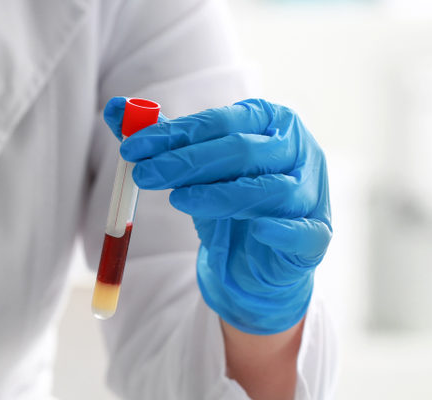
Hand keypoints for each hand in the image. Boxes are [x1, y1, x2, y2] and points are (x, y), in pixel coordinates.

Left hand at [105, 97, 331, 334]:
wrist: (261, 260)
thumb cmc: (233, 204)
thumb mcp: (196, 170)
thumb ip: (162, 140)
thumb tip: (113, 108)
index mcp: (273, 122)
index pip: (222, 122)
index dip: (176, 134)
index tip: (132, 148)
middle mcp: (300, 151)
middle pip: (244, 151)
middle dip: (189, 162)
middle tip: (144, 175)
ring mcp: (312, 193)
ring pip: (270, 190)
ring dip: (221, 195)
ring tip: (178, 201)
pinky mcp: (317, 236)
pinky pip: (301, 232)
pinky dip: (280, 230)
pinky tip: (256, 229)